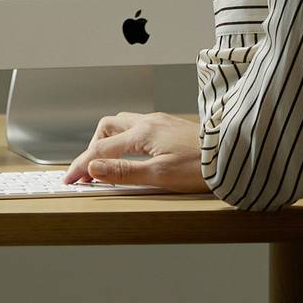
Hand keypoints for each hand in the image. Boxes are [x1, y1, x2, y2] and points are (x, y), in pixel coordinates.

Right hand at [62, 112, 205, 190]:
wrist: (233, 156)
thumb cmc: (201, 168)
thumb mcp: (159, 176)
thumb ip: (123, 171)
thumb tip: (92, 168)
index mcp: (143, 133)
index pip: (101, 149)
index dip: (81, 165)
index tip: (69, 179)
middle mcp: (149, 122)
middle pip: (107, 127)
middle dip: (92, 147)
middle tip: (89, 171)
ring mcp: (160, 122)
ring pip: (122, 123)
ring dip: (108, 140)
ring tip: (107, 162)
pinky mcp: (170, 127)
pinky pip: (138, 127)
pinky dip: (125, 139)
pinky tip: (132, 154)